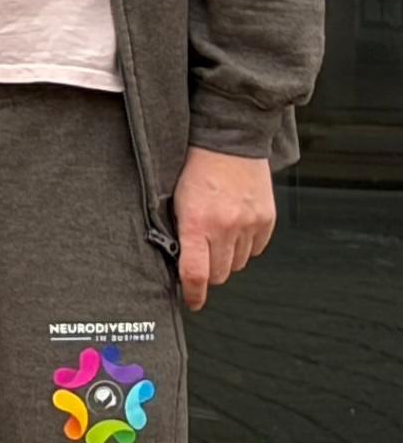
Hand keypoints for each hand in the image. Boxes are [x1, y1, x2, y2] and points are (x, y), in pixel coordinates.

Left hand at [173, 146, 277, 310]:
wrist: (228, 141)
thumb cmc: (195, 168)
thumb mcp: (175, 201)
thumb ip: (180, 232)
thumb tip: (180, 262)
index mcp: (197, 224)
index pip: (196, 274)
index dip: (194, 294)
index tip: (193, 302)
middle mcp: (226, 227)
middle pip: (220, 274)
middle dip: (209, 273)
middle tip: (201, 259)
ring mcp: (250, 224)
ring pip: (239, 263)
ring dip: (228, 258)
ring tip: (217, 237)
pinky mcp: (267, 219)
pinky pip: (256, 248)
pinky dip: (245, 246)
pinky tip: (235, 229)